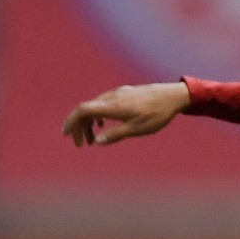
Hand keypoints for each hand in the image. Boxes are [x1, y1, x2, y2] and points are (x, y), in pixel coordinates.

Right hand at [62, 81, 191, 146]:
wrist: (173, 96)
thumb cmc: (157, 114)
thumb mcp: (138, 129)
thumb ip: (116, 135)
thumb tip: (98, 142)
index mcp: (112, 106)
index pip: (83, 110)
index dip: (71, 121)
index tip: (66, 134)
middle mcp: (111, 97)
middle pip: (86, 110)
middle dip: (79, 127)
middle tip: (81, 145)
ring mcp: (117, 93)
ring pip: (95, 107)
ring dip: (89, 123)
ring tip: (92, 140)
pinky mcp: (123, 93)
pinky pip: (103, 104)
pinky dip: (98, 115)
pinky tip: (102, 125)